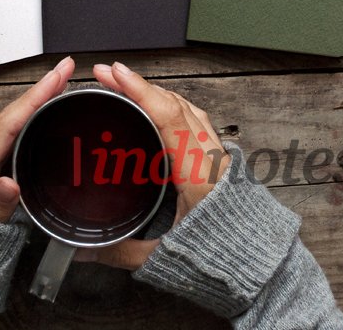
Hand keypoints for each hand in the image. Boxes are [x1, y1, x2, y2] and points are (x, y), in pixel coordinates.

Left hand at [0, 56, 74, 222]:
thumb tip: (10, 184)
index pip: (7, 125)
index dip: (33, 99)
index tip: (54, 78)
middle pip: (9, 115)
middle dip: (38, 89)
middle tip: (65, 69)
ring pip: (9, 120)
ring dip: (34, 99)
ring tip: (59, 81)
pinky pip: (9, 130)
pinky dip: (27, 114)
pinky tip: (41, 109)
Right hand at [81, 61, 229, 269]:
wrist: (260, 269)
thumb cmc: (221, 261)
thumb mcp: (162, 258)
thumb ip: (119, 252)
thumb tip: (82, 250)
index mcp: (198, 177)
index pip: (170, 118)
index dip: (141, 91)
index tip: (115, 74)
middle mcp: (211, 159)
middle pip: (176, 104)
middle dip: (138, 84)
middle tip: (105, 74)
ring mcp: (218, 157)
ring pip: (188, 108)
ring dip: (155, 92)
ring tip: (124, 85)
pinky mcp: (220, 161)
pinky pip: (197, 120)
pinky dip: (171, 105)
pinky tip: (155, 107)